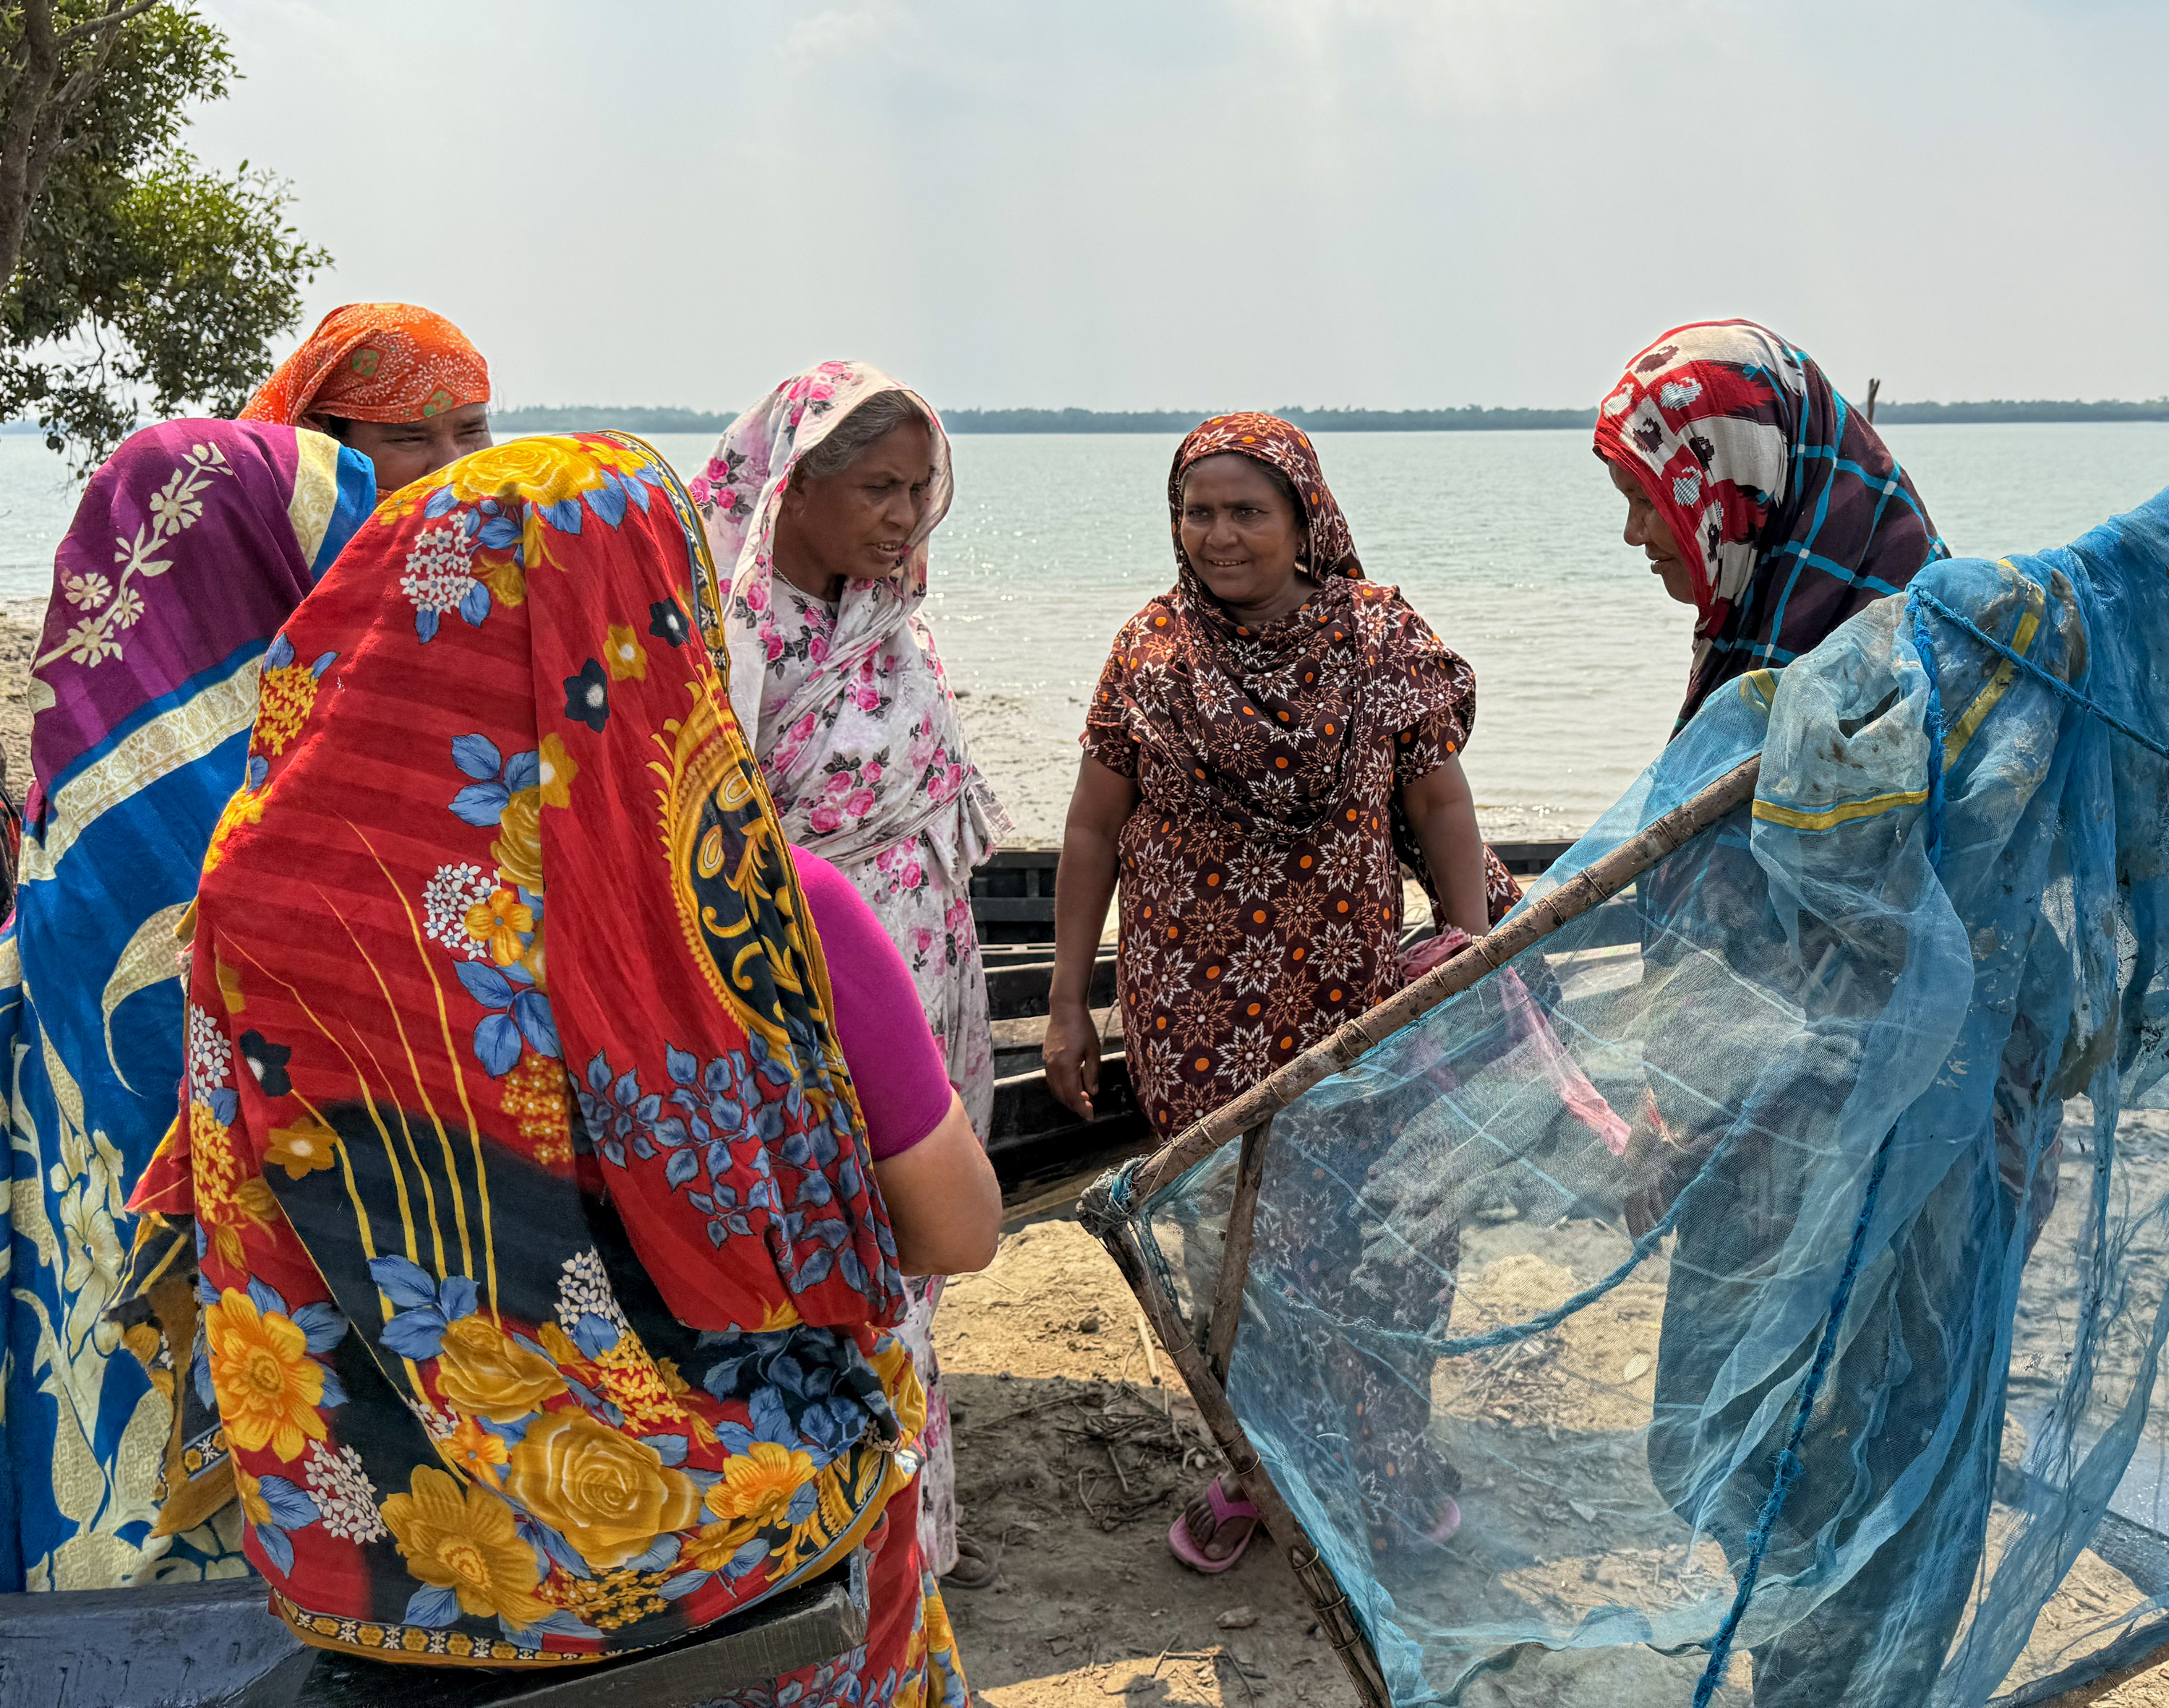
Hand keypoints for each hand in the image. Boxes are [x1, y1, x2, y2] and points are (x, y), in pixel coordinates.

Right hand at [1041, 999, 1101, 1120]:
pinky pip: (1052, 1079)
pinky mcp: (1046, 1057)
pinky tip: (1073, 1085)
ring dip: (1068, 1097)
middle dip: (1075, 1105)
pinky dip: (1061, 1087)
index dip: (1082, 1108)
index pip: (1073, 1094)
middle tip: (1089, 1110)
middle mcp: (1053, 1066)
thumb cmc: (1083, 1027)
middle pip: (1062, 1095)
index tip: (1091, 1117)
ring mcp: (1047, 1062)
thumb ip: (1093, 1073)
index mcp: (1066, 1065)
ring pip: (1055, 1088)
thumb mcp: (1093, 1050)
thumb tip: (1093, 1092)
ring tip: (1083, 1100)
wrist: (1065, 1009)